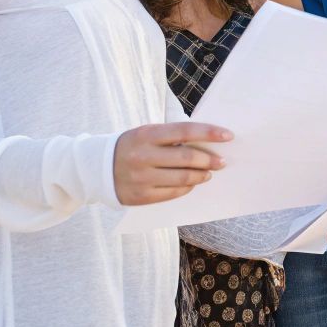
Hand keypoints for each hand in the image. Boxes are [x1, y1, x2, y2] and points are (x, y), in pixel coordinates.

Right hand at [113, 122, 231, 205]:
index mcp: (147, 135)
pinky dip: (187, 187)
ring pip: (182, 178)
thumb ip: (173, 136)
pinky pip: (172, 193)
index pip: (185, 131)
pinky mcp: (141, 196)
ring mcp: (141, 178)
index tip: (228, 135)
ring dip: (201, 175)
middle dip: (209, 159)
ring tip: (209, 172)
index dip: (209, 133)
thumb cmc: (133, 146)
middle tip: (222, 161)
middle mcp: (143, 156)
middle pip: (187, 158)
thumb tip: (208, 141)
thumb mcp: (147, 133)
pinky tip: (192, 183)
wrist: (97, 167)